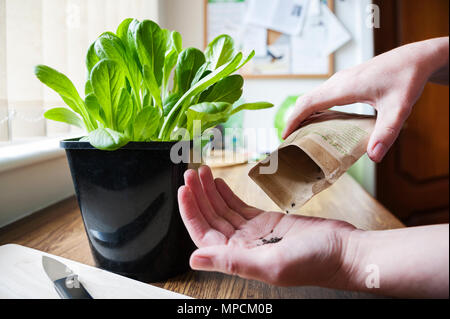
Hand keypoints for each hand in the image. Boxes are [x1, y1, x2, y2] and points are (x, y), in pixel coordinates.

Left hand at [178, 165, 355, 286]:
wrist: (344, 250)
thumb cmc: (314, 262)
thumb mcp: (270, 263)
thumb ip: (231, 261)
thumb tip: (193, 260)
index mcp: (239, 258)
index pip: (203, 234)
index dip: (191, 212)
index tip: (184, 189)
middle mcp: (242, 247)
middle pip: (211, 219)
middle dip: (198, 196)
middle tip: (190, 173)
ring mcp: (253, 233)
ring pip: (223, 210)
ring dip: (210, 192)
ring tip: (202, 172)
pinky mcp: (266, 222)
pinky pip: (239, 207)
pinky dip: (227, 194)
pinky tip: (219, 183)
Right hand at [282, 37, 448, 161]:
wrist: (415, 58)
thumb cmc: (407, 78)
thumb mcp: (399, 108)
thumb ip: (386, 132)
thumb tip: (374, 156)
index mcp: (343, 88)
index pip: (308, 104)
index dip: (293, 120)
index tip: (285, 137)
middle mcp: (338, 82)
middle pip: (306, 101)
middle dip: (294, 120)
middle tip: (290, 142)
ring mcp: (341, 80)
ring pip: (313, 97)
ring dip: (303, 114)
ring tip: (301, 134)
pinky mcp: (347, 81)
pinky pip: (322, 95)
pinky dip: (314, 109)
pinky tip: (321, 122)